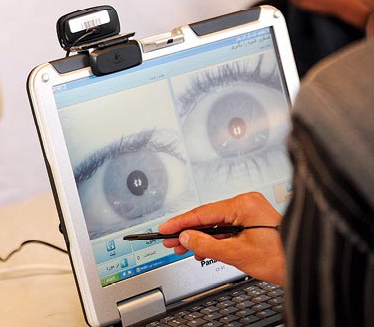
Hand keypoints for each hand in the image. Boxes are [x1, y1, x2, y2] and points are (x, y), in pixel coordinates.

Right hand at [159, 192, 284, 284]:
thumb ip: (207, 244)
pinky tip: (202, 248)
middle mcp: (248, 204)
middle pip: (208, 217)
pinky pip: (227, 228)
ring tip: (182, 247)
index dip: (181, 223)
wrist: (305, 267)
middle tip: (169, 240)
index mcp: (245, 205)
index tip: (165, 228)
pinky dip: (214, 239)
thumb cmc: (282, 258)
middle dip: (188, 231)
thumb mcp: (237, 253)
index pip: (203, 212)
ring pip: (216, 224)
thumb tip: (187, 237)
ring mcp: (251, 213)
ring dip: (200, 237)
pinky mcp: (253, 223)